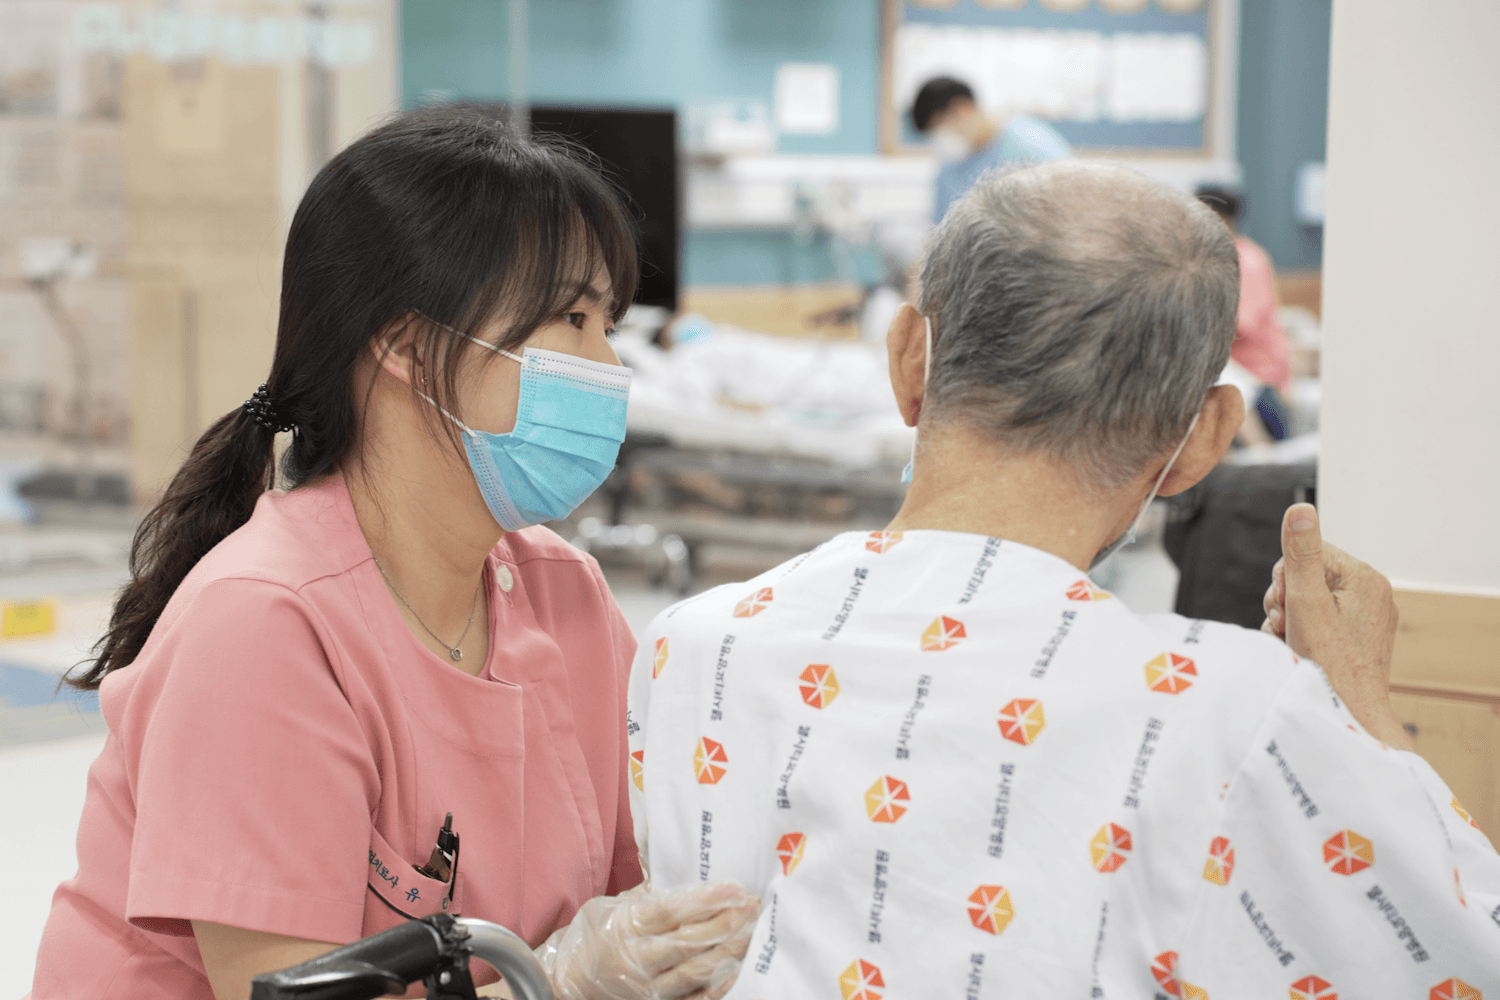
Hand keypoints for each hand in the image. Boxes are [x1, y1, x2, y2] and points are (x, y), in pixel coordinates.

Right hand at [538, 881, 759, 999]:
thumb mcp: (606, 908)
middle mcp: (637, 960)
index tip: (735, 888)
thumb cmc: (587, 941)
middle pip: (690, 940)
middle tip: (752, 906)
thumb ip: (643, 896)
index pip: (672, 912)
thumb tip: (677, 877)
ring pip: (696, 970)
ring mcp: (647, 988)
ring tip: (751, 932)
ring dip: (728, 950)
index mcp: (626, 928)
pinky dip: (716, 987)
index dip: (707, 900)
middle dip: (726, 922)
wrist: (562, 986)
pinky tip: (734, 970)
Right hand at [1261, 503, 1412, 750]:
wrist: (1346, 716)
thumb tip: (1301, 509)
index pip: (1308, 552)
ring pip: (1309, 601)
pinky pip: (1320, 623)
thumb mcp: (1305, 601)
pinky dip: (1300, 635)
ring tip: (1288, 641)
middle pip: (1307, 576)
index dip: (1285, 577)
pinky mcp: (1358, 641)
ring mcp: (1366, 620)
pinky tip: (1296, 651)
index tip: (1284, 606)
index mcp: (1365, 579)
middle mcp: (1371, 596)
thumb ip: (1300, 553)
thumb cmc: (1327, 664)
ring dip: (1288, 619)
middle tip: (1283, 625)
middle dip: (1285, 600)